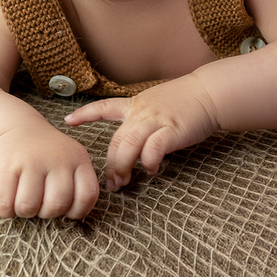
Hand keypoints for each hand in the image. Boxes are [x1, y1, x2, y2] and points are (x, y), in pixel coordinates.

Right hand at [0, 123, 98, 218]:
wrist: (17, 129)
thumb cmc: (48, 157)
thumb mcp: (70, 161)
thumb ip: (77, 186)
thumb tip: (73, 221)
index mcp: (78, 158)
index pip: (87, 195)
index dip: (78, 211)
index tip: (66, 209)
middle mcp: (56, 157)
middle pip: (56, 205)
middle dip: (47, 213)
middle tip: (41, 203)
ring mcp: (30, 160)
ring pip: (28, 207)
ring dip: (24, 212)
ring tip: (25, 200)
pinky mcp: (6, 166)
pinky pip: (4, 204)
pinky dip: (5, 211)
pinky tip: (8, 201)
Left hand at [65, 75, 220, 191]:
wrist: (209, 93)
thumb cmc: (187, 101)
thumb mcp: (157, 104)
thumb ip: (143, 121)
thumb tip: (135, 146)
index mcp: (136, 105)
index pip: (104, 107)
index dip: (85, 114)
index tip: (68, 121)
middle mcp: (142, 112)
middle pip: (116, 140)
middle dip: (110, 164)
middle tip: (111, 184)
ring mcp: (156, 120)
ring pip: (129, 145)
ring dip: (123, 167)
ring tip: (123, 183)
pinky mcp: (172, 130)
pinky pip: (153, 148)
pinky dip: (148, 162)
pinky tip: (150, 170)